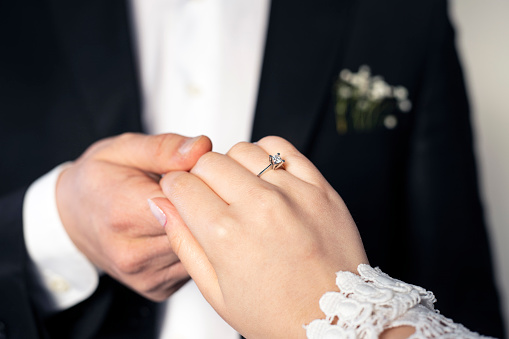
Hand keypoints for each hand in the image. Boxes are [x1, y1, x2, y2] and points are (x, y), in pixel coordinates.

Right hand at [56, 133, 210, 300]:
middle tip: (201, 188)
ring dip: (206, 228)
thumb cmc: (99, 180)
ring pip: (201, 251)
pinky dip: (197, 246)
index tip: (199, 173)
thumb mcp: (124, 149)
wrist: (71, 219)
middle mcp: (134, 253)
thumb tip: (202, 147)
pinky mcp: (159, 288)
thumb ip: (164, 148)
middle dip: (209, 206)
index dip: (202, 184)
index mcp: (124, 213)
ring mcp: (147, 276)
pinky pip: (194, 266)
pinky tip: (185, 229)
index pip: (187, 203)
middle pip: (198, 230)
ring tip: (193, 208)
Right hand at [151, 136, 368, 337]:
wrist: (334, 318)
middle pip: (208, 161)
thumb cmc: (276, 314)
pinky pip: (282, 148)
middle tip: (212, 198)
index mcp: (225, 235)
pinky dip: (267, 155)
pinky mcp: (319, 187)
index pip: (181, 184)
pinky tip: (266, 178)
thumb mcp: (215, 291)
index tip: (182, 194)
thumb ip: (182, 241)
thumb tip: (162, 204)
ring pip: (243, 150)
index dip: (175, 188)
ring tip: (242, 192)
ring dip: (233, 166)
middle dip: (200, 176)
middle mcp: (258, 207)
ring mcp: (292, 194)